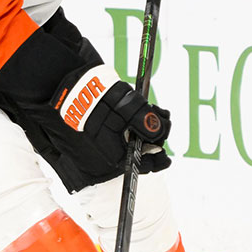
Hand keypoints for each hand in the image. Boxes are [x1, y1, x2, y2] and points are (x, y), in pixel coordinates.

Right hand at [53, 66, 171, 172]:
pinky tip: (150, 108)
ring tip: (158, 110)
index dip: (157, 162)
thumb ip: (147, 124)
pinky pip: (136, 127)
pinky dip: (145, 119)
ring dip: (153, 125)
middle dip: (158, 135)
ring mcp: (118, 136)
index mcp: (118, 154)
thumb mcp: (130, 112)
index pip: (142, 164)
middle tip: (164, 119)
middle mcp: (118, 148)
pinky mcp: (118, 125)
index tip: (167, 158)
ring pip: (142, 136)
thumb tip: (161, 131)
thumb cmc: (103, 102)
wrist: (84, 87)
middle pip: (145, 148)